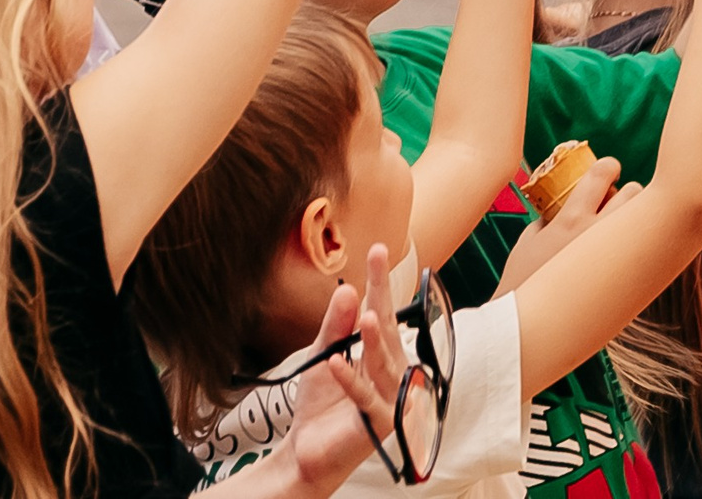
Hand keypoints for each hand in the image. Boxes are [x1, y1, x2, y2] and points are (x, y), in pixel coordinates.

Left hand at [282, 244, 408, 498]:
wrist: (308, 449)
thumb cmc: (321, 404)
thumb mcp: (323, 354)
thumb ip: (336, 325)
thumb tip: (349, 289)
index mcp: (382, 354)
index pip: (382, 312)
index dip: (380, 282)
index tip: (378, 250)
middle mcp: (393, 372)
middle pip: (387, 329)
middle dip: (382, 295)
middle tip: (378, 261)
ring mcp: (391, 398)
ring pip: (383, 361)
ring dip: (373, 339)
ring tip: (364, 314)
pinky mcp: (381, 422)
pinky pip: (365, 397)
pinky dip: (350, 379)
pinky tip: (335, 363)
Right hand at [496, 159, 632, 295]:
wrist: (527, 323)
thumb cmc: (522, 277)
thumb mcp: (531, 237)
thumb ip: (552, 215)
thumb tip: (564, 202)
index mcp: (572, 218)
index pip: (602, 174)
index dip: (609, 166)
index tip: (609, 168)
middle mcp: (597, 233)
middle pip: (632, 193)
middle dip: (626, 192)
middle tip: (616, 200)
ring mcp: (613, 258)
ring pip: (643, 220)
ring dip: (635, 216)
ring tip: (622, 225)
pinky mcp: (622, 280)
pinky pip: (640, 253)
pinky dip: (635, 247)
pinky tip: (624, 254)